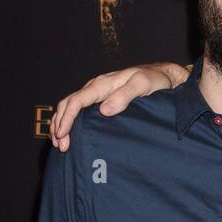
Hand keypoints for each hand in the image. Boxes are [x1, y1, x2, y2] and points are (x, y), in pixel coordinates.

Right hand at [49, 61, 189, 150]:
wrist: (161, 75)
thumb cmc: (153, 79)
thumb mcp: (142, 85)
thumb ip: (124, 96)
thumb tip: (105, 110)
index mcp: (103, 84)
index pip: (77, 100)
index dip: (67, 118)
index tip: (63, 134)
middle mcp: (96, 88)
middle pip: (68, 104)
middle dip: (60, 124)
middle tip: (61, 145)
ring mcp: (97, 95)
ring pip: (70, 107)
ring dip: (61, 124)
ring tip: (60, 143)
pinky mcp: (101, 101)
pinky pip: (79, 110)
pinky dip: (69, 122)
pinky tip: (69, 134)